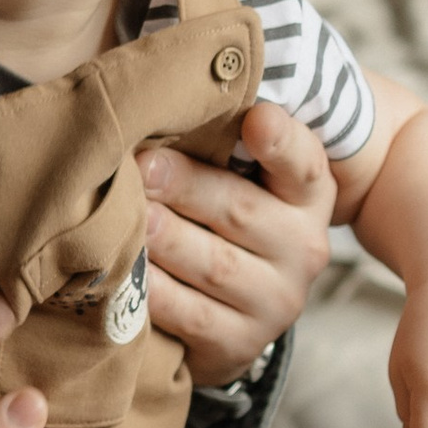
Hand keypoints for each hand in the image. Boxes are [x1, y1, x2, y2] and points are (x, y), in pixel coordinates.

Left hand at [138, 102, 335, 384]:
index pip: (302, 162)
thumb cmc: (224, 218)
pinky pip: (188, 315)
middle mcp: (304, 248)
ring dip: (164, 239)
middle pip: (241, 211)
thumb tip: (164, 83)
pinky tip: (119, 271)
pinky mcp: (238, 344)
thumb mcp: (240, 172)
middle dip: (185, 187)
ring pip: (213, 265)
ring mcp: (274, 302)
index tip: (256, 118)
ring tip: (127, 217)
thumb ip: (220, 133)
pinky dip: (150, 292)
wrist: (233, 312)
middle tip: (140, 167)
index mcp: (308, 194)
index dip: (280, 141)